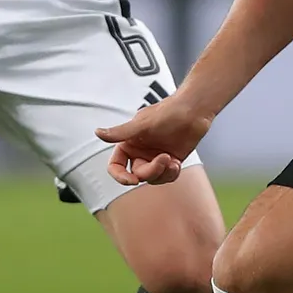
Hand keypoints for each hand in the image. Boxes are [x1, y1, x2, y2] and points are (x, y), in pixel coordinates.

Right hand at [97, 94, 214, 185]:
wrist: (194, 111)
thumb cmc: (168, 113)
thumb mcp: (142, 124)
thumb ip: (120, 132)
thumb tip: (97, 132)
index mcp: (129, 143)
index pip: (116, 166)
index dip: (120, 176)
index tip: (133, 181)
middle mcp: (140, 152)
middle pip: (137, 175)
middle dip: (151, 171)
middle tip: (165, 158)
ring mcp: (155, 157)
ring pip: (153, 179)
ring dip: (163, 173)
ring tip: (173, 161)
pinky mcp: (170, 161)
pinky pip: (167, 177)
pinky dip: (172, 173)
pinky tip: (177, 162)